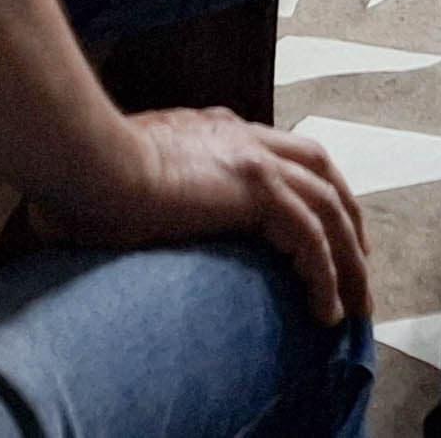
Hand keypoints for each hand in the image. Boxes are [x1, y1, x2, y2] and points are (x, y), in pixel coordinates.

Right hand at [39, 109, 369, 324]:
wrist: (87, 161)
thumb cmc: (82, 176)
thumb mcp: (119, 179)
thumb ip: (130, 192)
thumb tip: (81, 221)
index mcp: (215, 129)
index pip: (281, 153)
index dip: (308, 190)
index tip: (318, 232)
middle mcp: (243, 136)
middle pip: (324, 173)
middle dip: (348, 219)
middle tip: (358, 266)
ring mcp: (254, 158)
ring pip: (330, 208)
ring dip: (350, 259)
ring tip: (357, 305)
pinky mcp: (257, 189)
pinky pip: (312, 239)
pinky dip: (327, 275)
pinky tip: (329, 310)